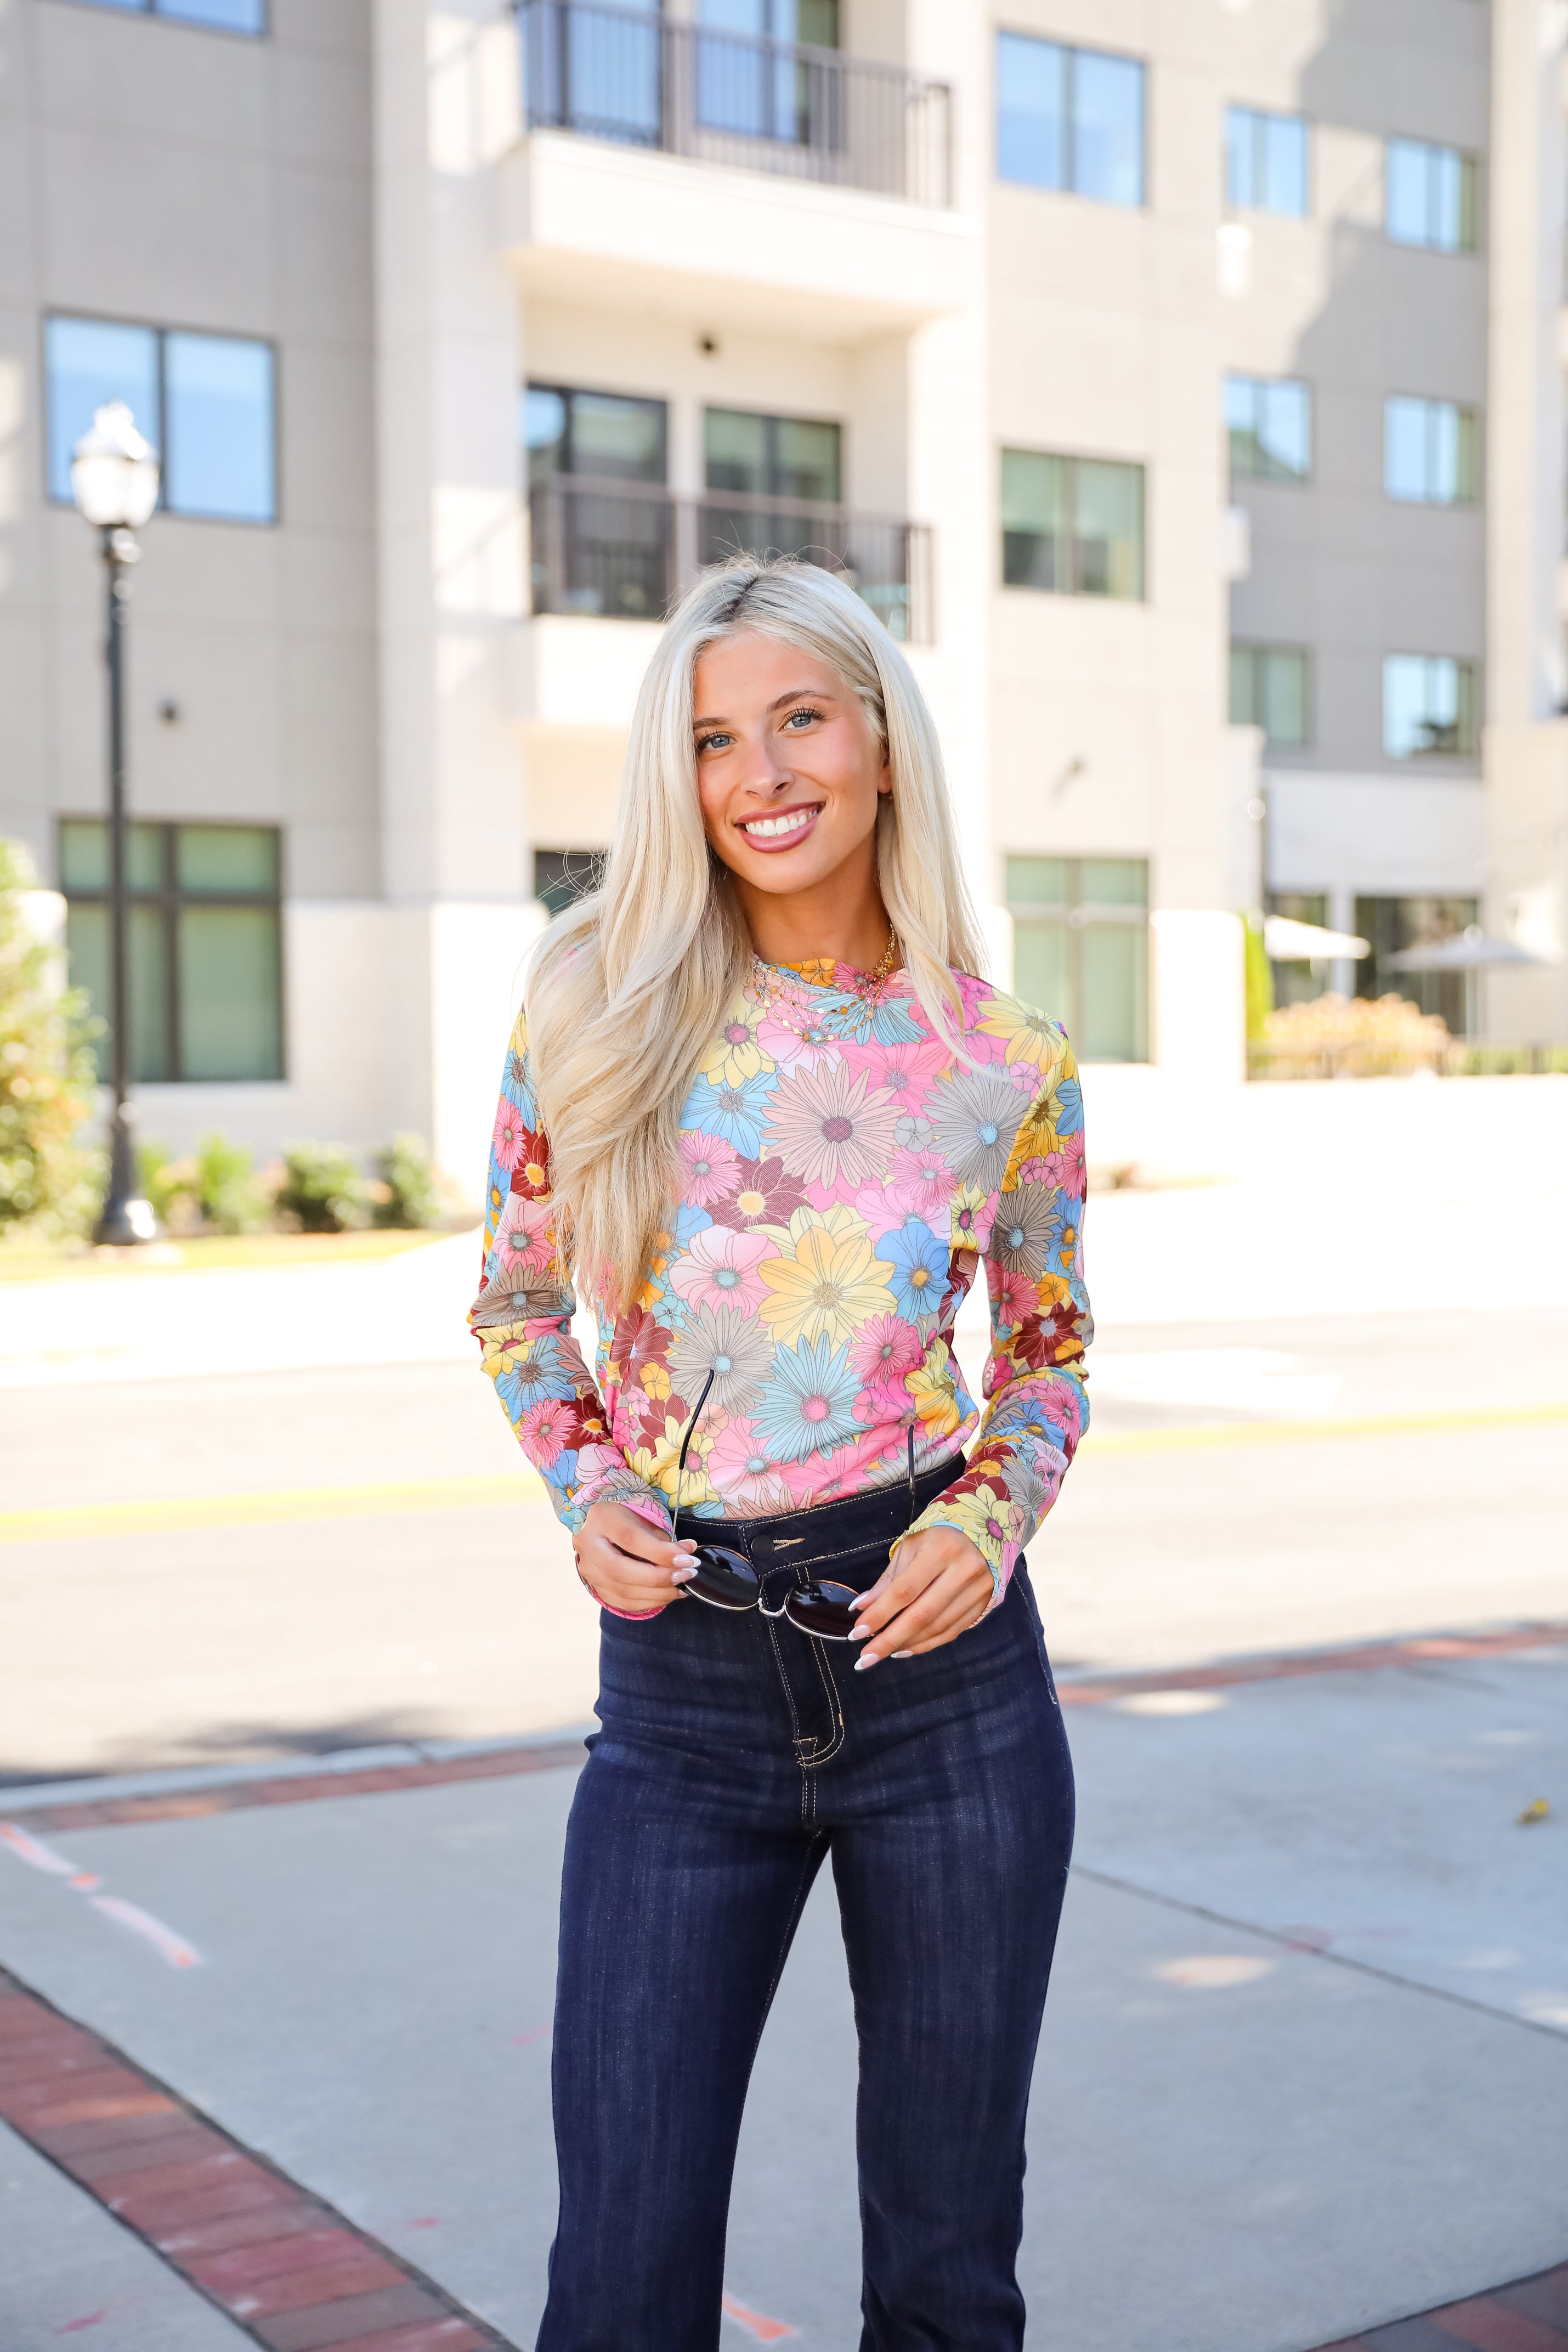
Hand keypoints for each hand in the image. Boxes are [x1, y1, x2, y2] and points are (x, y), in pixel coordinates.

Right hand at [573, 1500, 697, 1617]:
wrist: (604, 1530)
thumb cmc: (629, 1521)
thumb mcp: (644, 1520)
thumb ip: (663, 1538)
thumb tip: (688, 1554)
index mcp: (601, 1518)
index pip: (630, 1539)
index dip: (661, 1553)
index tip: (688, 1559)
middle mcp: (587, 1544)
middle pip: (620, 1570)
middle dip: (659, 1577)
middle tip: (686, 1575)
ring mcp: (587, 1569)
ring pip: (621, 1591)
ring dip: (657, 1593)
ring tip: (681, 1588)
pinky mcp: (594, 1586)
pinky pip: (621, 1602)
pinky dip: (648, 1602)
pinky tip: (667, 1595)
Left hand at [847, 1525, 993, 1667]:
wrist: (981, 1535)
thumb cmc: (937, 1540)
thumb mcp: (910, 1548)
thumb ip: (888, 1580)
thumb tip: (862, 1608)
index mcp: (941, 1549)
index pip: (904, 1590)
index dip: (879, 1614)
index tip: (857, 1632)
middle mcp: (964, 1570)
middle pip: (921, 1615)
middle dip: (889, 1639)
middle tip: (864, 1658)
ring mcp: (978, 1590)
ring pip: (936, 1628)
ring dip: (906, 1644)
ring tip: (882, 1652)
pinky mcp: (982, 1605)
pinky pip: (950, 1632)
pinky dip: (925, 1644)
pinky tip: (905, 1649)